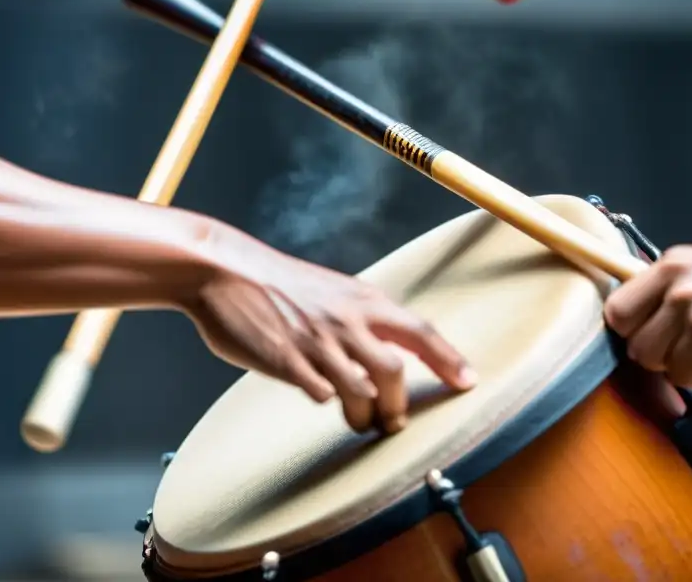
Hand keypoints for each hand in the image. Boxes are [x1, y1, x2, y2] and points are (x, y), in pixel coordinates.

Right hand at [183, 228, 475, 433]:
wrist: (223, 271)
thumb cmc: (278, 283)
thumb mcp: (331, 288)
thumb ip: (359, 317)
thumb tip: (384, 354)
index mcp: (362, 299)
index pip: (420, 331)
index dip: (448, 359)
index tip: (468, 381)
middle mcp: (346, 320)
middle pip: (395, 373)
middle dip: (398, 406)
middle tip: (393, 421)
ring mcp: (316, 342)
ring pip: (361, 392)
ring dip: (365, 415)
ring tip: (359, 421)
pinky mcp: (286, 361)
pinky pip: (319, 395)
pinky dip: (324, 400)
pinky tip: (316, 393)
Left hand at [605, 245, 691, 386]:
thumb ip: (660, 290)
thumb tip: (623, 319)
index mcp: (671, 266)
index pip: (616, 309)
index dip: (629, 328)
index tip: (644, 331)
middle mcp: (679, 289)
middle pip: (633, 342)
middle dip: (653, 350)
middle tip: (681, 343)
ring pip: (655, 363)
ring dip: (676, 363)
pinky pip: (682, 377)